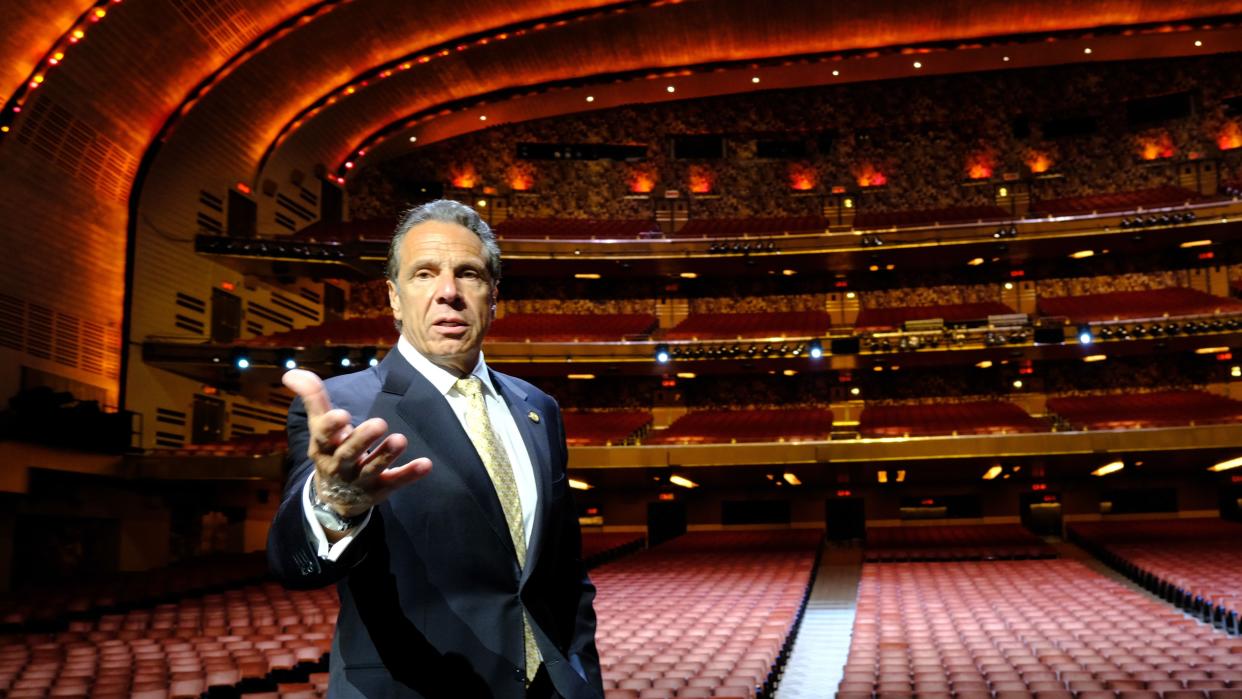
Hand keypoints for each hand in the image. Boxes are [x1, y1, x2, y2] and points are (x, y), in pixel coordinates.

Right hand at [283, 369, 431, 516]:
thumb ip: (313, 398)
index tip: (342, 415)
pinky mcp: (379, 489)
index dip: (331, 427)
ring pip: (373, 468)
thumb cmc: (330, 449)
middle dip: (363, 439)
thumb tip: (290, 372)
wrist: (334, 497)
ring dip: (386, 455)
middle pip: (349, 453)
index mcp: (323, 446)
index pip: (323, 436)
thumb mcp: (319, 426)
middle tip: (379, 423)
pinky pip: (395, 482)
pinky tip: (426, 464)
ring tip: (400, 440)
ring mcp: (360, 479)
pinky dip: (409, 474)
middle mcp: (339, 465)